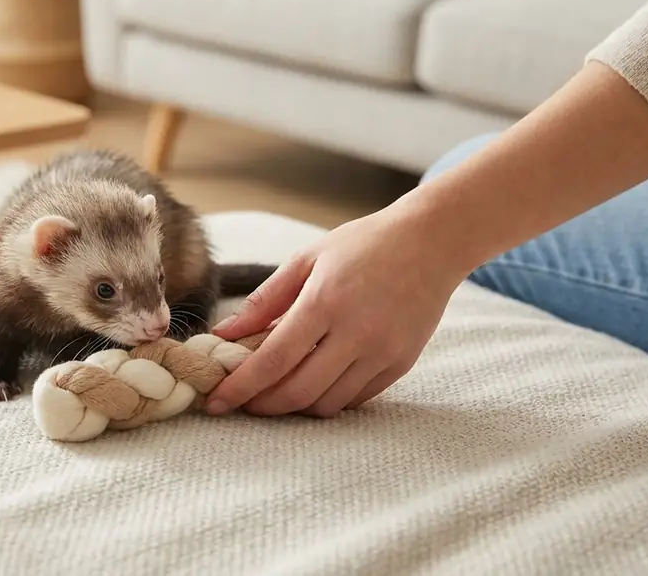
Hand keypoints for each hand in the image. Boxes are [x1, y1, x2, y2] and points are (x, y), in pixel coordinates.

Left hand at [206, 207, 469, 417]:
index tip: (215, 401)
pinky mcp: (401, 364)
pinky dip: (326, 399)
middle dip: (261, 404)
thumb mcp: (306, 260)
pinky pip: (355, 399)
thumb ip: (263, 301)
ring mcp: (382, 352)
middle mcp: (356, 333)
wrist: (432, 243)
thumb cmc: (363, 245)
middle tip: (240, 401)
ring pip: (327, 403)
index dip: (240, 387)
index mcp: (325, 302)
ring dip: (294, 405)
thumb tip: (222, 334)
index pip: (273, 360)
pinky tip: (312, 383)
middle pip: (298, 391)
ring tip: (273, 391)